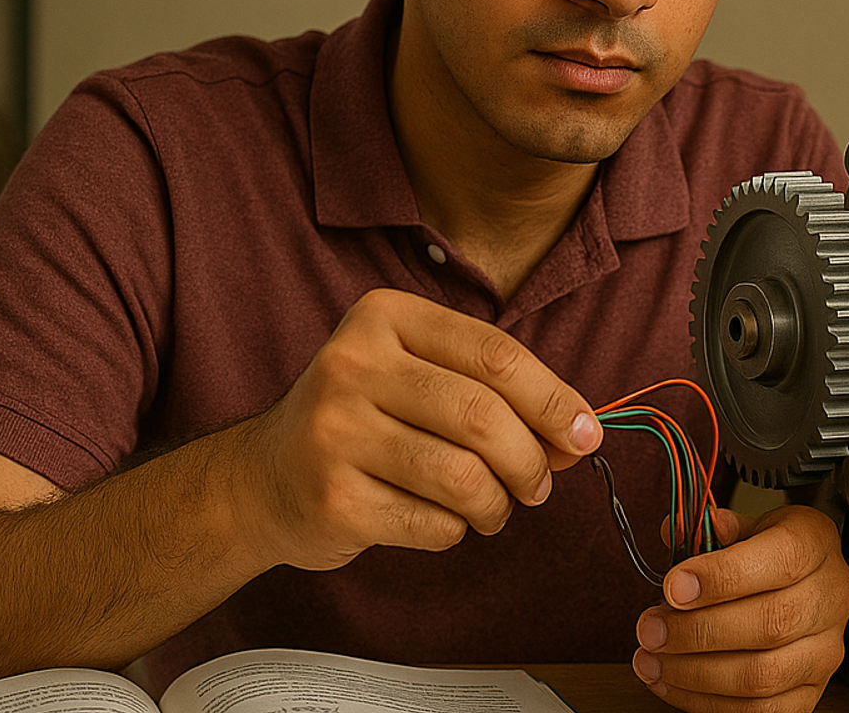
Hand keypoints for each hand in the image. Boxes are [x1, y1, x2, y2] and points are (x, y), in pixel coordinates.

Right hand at [228, 288, 602, 570]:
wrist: (263, 480)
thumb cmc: (366, 423)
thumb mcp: (423, 380)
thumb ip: (498, 395)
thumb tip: (579, 434)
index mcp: (383, 316)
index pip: (495, 354)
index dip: (553, 399)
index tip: (585, 434)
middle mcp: (352, 364)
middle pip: (482, 416)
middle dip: (530, 460)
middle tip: (539, 484)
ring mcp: (335, 432)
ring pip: (463, 476)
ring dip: (497, 504)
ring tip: (492, 507)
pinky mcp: (332, 498)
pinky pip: (433, 524)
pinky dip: (456, 530)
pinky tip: (441, 520)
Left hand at [632, 505, 848, 712]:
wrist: (806, 582)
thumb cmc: (770, 552)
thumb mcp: (744, 524)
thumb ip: (709, 529)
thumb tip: (675, 531)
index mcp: (815, 543)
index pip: (782, 560)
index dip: (722, 577)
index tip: (673, 587)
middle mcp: (830, 597)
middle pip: (770, 624)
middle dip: (697, 632)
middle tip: (651, 629)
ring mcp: (824, 650)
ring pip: (762, 676)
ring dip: (695, 673)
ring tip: (653, 660)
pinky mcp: (811, 690)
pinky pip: (761, 711)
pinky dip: (708, 702)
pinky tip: (674, 683)